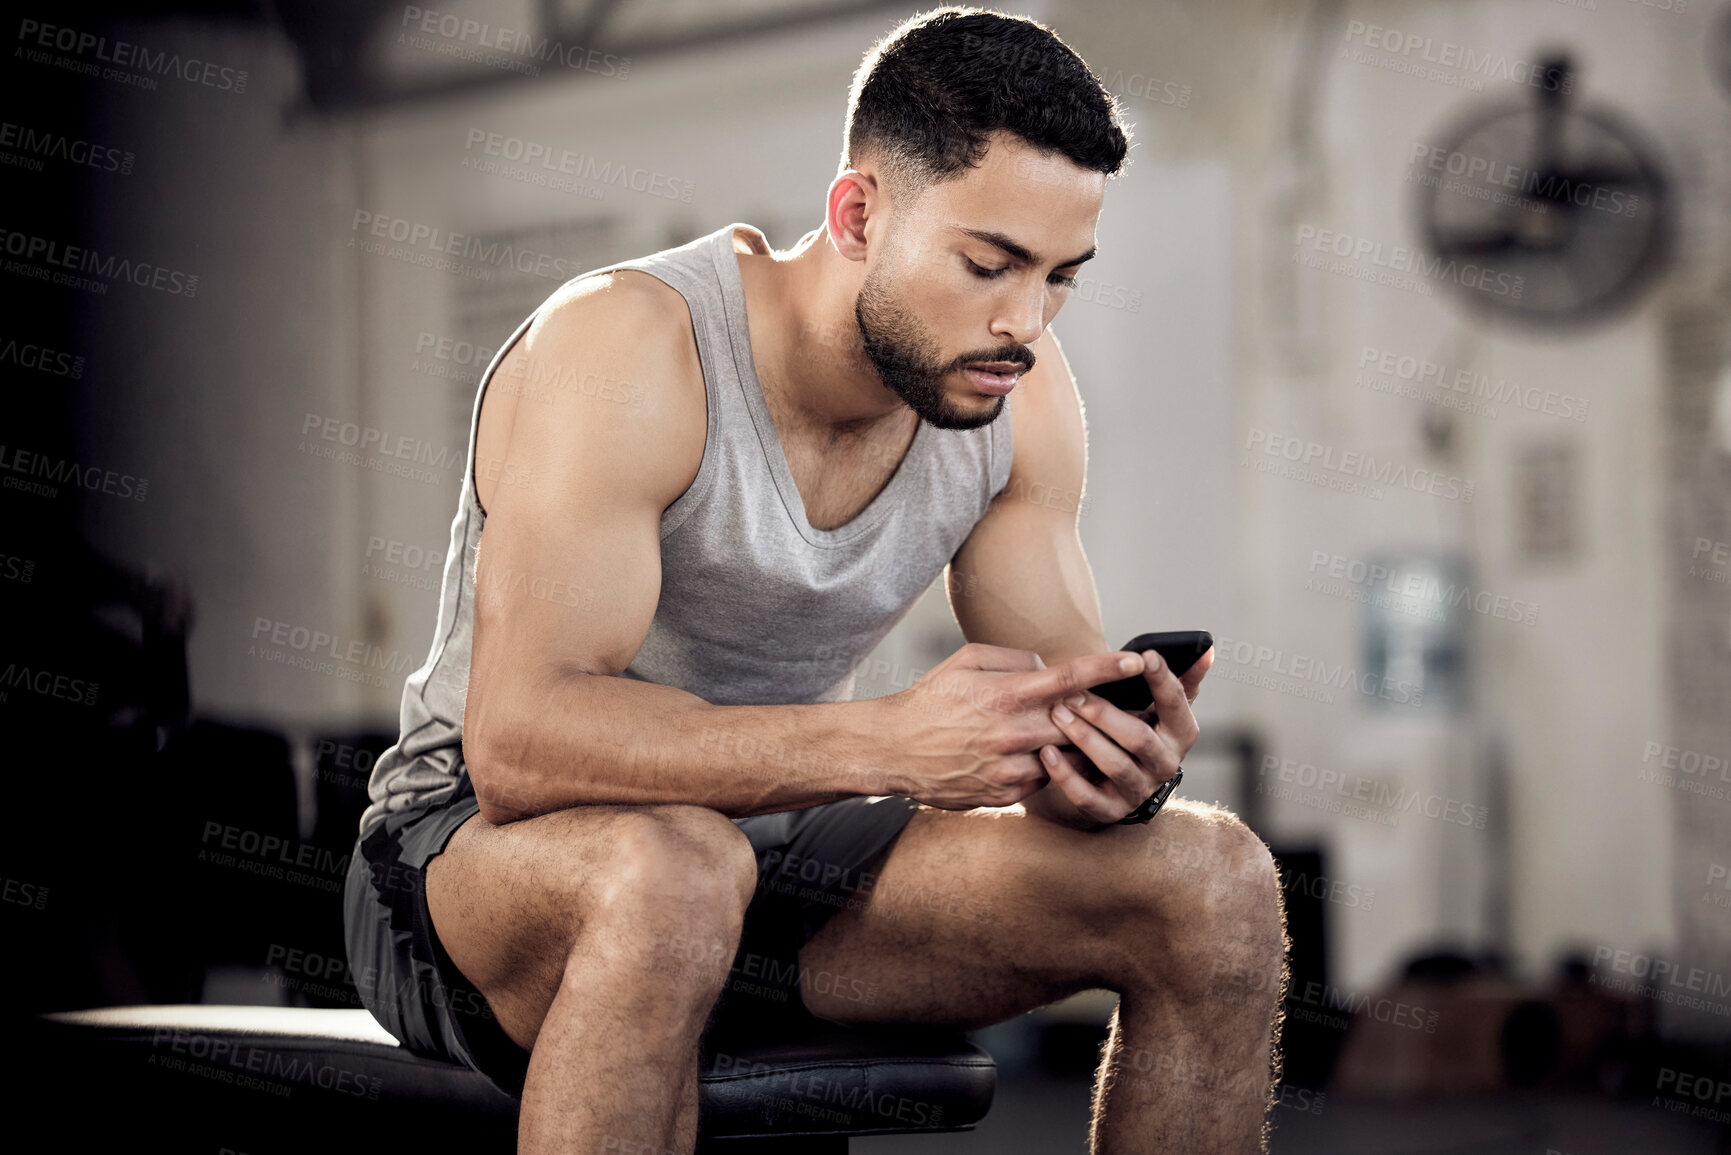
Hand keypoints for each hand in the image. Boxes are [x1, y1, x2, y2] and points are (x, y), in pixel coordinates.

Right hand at [881, 642, 1151, 810]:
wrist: (892, 750)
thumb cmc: (930, 700)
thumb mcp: (965, 661)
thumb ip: (1014, 660)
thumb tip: (1050, 669)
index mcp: (1004, 695)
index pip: (1069, 678)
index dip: (1108, 668)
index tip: (1137, 661)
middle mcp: (1011, 733)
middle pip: (1079, 723)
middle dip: (1097, 713)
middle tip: (1110, 705)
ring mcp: (1009, 769)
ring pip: (1065, 757)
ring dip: (1072, 744)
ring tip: (1068, 733)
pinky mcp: (1004, 795)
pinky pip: (1044, 780)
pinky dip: (1046, 767)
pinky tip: (1031, 756)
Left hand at [1037, 646, 1213, 825]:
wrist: (1116, 780)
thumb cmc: (1137, 730)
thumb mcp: (1159, 707)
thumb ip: (1179, 679)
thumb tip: (1205, 651)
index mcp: (1180, 734)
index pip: (1176, 704)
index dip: (1162, 680)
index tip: (1145, 655)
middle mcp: (1165, 765)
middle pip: (1139, 738)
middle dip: (1104, 714)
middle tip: (1073, 693)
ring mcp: (1139, 790)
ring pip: (1115, 765)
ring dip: (1084, 738)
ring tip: (1058, 714)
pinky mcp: (1111, 810)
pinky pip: (1088, 797)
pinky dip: (1066, 776)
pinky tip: (1048, 753)